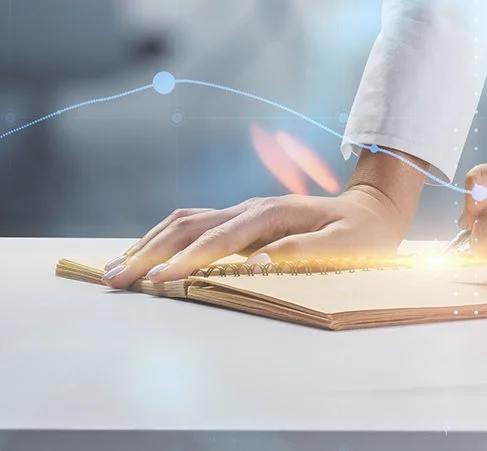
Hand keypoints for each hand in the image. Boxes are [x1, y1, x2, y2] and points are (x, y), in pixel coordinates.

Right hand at [103, 149, 424, 287]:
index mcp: (274, 214)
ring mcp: (243, 211)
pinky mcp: (240, 220)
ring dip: (147, 244)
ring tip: (113, 269)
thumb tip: (259, 261)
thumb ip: (305, 253)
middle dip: (149, 252)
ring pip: (184, 222)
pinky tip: (143, 254)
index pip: (220, 238)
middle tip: (114, 279)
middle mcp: (252, 208)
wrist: (372, 211)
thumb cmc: (361, 236)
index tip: (156, 278)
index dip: (187, 258)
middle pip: (189, 225)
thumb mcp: (346, 247)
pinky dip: (161, 238)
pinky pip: (192, 225)